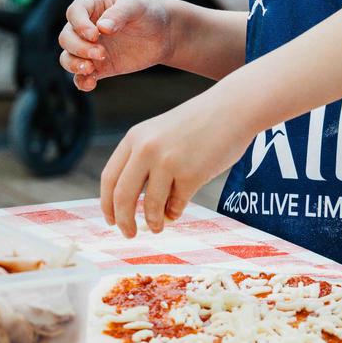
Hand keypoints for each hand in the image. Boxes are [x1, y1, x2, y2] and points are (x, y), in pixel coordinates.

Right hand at [58, 0, 173, 90]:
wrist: (162, 34)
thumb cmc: (148, 13)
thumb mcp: (137, 6)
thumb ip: (119, 14)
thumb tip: (102, 27)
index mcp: (91, 5)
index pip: (74, 13)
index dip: (80, 25)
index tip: (95, 34)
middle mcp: (85, 26)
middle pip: (66, 37)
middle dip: (78, 47)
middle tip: (100, 53)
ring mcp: (89, 47)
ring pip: (67, 57)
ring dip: (74, 64)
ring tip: (90, 69)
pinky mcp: (97, 66)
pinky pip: (80, 76)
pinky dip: (81, 82)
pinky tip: (91, 84)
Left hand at [100, 85, 251, 236]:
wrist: (233, 109)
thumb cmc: (199, 124)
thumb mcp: (160, 133)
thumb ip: (143, 160)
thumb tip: (129, 204)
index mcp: (135, 137)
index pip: (110, 178)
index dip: (107, 204)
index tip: (110, 220)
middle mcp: (147, 149)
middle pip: (122, 196)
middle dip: (123, 221)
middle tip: (128, 233)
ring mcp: (168, 162)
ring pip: (150, 206)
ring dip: (153, 222)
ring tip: (157, 226)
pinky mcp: (191, 175)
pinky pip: (176, 206)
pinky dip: (175, 212)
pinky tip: (178, 208)